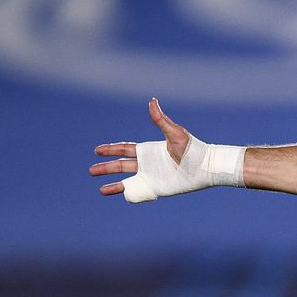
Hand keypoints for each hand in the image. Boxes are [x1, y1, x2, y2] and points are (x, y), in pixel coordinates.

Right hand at [91, 98, 242, 201]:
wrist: (205, 168)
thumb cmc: (193, 149)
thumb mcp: (175, 133)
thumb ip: (161, 120)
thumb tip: (152, 100)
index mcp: (150, 150)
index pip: (126, 149)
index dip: (112, 150)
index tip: (97, 150)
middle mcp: (148, 164)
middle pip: (122, 166)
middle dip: (106, 168)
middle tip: (91, 170)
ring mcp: (152, 177)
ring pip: (127, 182)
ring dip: (113, 185)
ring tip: (100, 190)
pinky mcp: (157, 188)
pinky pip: (139, 193)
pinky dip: (128, 195)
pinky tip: (120, 196)